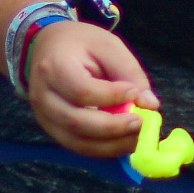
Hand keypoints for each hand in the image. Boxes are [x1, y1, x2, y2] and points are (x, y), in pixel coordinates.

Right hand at [27, 21, 158, 158]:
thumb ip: (130, 73)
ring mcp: (43, 115)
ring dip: (109, 145)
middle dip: (113, 127)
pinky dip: (101, 148)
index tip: (135, 93)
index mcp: (54, 68)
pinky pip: (75, 145)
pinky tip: (122, 142)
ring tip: (137, 138)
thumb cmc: (81, 43)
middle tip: (141, 123)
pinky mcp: (51, 127)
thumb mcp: (108, 45)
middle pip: (76, 121)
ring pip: (75, 140)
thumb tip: (150, 104)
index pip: (82, 91)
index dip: (111, 97)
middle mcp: (43, 96)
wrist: (48, 45)